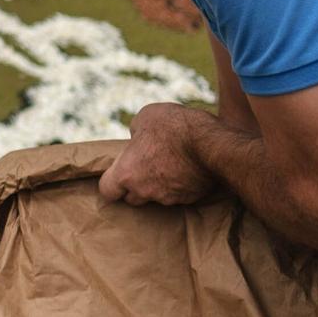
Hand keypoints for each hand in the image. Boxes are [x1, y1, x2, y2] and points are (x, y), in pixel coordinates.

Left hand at [97, 103, 220, 206]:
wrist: (210, 143)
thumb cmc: (173, 126)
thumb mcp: (145, 117)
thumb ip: (135, 133)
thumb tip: (137, 139)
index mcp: (127, 173)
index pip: (107, 191)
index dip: (110, 183)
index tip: (117, 175)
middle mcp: (144, 191)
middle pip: (131, 198)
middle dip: (134, 187)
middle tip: (144, 168)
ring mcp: (168, 198)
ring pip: (156, 198)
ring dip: (157, 186)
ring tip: (168, 166)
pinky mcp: (189, 199)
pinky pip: (178, 195)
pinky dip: (179, 186)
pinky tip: (186, 169)